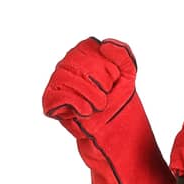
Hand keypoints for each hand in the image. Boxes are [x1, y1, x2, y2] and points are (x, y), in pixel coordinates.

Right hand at [41, 37, 174, 183]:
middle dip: (95, 79)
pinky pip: (54, 95)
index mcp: (85, 58)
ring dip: (85, 92)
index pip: (87, 47)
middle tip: (106, 99)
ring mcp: (59, 86)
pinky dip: (72, 102)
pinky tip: (85, 112)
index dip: (103, 64)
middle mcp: (68, 68)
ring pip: (63, 75)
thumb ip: (123, 56)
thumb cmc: (121, 108)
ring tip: (98, 107)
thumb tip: (105, 44)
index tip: (114, 82)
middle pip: (75, 60)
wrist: (116, 139)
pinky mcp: (54, 106)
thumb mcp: (128, 79)